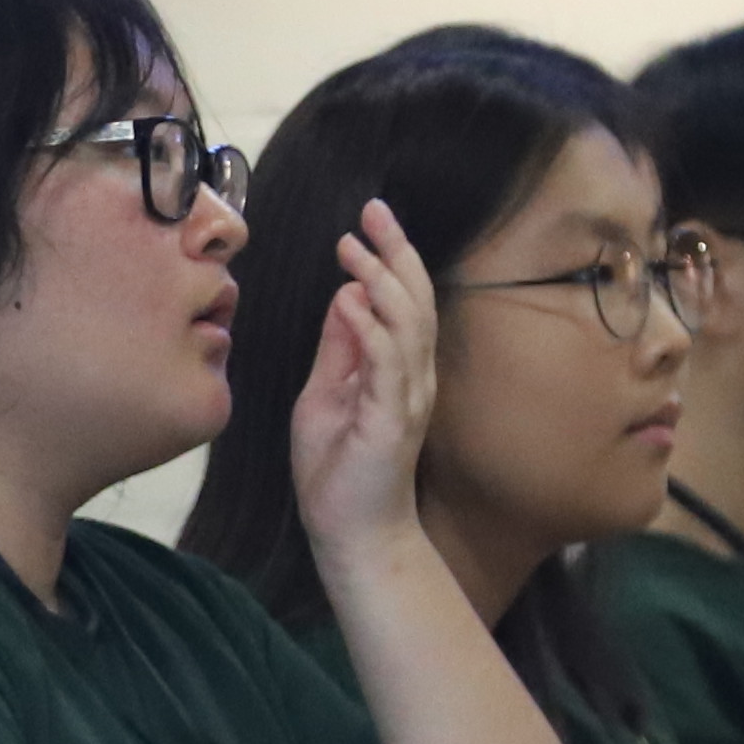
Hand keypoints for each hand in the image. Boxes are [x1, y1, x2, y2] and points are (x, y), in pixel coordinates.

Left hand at [285, 198, 450, 572]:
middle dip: (395, 251)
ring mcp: (408, 397)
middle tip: (373, 211)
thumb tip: (345, 295)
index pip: (405, 299)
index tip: (368, 221)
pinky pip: (388, 363)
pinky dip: (372, 327)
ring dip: (382, 279)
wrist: (350, 531)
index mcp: (401, 367)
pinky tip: (351, 301)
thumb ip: (340, 346)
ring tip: (355, 247)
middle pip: (415, 300)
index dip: (391, 256)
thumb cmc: (338, 468)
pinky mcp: (392, 420)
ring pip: (408, 323)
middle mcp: (413, 376)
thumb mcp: (328, 392)